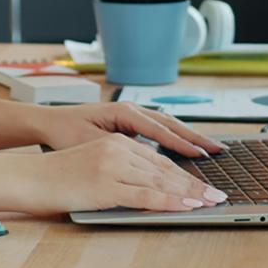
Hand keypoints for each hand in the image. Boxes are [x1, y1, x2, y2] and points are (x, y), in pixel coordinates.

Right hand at [24, 134, 227, 213]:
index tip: (204, 182)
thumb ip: (120, 168)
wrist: (29, 177)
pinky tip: (187, 206)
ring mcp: (112, 167)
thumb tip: (148, 184)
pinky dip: (171, 202)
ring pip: (160, 181)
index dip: (185, 172)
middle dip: (194, 183)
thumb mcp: (93, 162)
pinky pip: (146, 196)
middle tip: (218, 194)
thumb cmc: (57, 175)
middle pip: (165, 168)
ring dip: (189, 193)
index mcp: (116, 142)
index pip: (158, 158)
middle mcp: (118, 150)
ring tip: (210, 202)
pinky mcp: (106, 186)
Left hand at [34, 101, 226, 158]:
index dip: (180, 143)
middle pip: (170, 123)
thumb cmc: (66, 133)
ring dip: (189, 137)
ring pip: (167, 125)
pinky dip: (175, 138)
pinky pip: (159, 130)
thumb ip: (116, 149)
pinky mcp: (130, 122)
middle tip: (217, 150)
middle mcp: (131, 110)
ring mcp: (132, 115)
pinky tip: (189, 149)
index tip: (200, 154)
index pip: (158, 129)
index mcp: (122, 112)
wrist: (49, 122)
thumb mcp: (90, 143)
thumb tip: (142, 158)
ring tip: (211, 149)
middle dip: (194, 138)